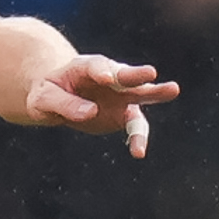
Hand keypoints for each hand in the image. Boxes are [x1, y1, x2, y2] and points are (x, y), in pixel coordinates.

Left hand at [22, 55, 180, 157]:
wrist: (56, 97)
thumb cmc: (47, 92)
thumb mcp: (44, 98)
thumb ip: (64, 104)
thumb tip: (91, 112)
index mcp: (86, 67)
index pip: (97, 66)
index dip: (102, 71)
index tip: (107, 78)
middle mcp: (110, 77)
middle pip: (125, 74)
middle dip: (137, 75)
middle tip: (150, 73)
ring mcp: (120, 95)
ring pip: (140, 94)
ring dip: (156, 93)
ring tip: (173, 89)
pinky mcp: (124, 114)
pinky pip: (135, 126)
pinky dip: (138, 137)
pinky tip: (138, 152)